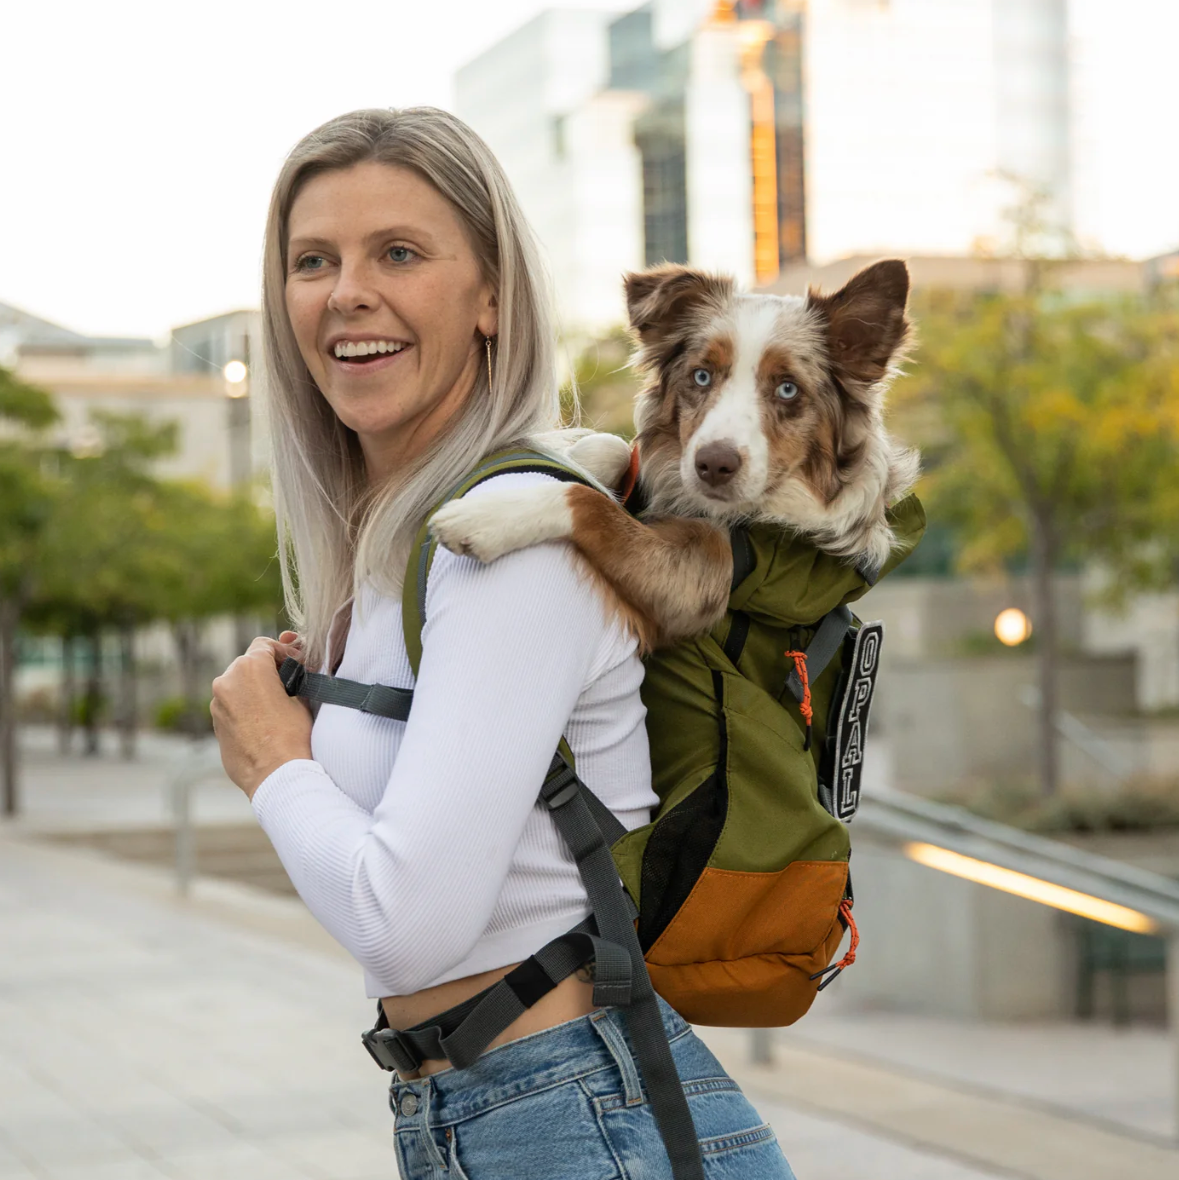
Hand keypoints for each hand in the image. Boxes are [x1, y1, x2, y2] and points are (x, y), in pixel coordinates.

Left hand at [211, 632, 312, 798]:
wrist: (277, 775)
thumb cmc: (293, 735)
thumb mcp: (303, 697)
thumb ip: (294, 674)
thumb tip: (294, 664)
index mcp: (250, 667)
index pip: (265, 645)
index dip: (283, 652)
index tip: (296, 664)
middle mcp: (227, 681)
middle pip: (248, 664)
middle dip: (268, 671)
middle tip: (290, 683)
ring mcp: (217, 704)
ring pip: (238, 685)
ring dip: (255, 689)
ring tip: (277, 706)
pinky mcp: (215, 724)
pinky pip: (231, 706)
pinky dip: (245, 707)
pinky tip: (264, 723)